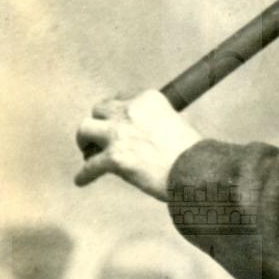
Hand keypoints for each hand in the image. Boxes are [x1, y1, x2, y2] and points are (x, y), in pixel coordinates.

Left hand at [74, 90, 201, 197]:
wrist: (196, 174)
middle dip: (99, 122)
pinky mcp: (114, 158)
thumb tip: (150, 134)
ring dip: (84, 140)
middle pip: (99, 109)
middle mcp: (130, 111)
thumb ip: (159, 123)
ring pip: (85, 129)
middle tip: (100, 135)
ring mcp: (119, 134)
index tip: (116, 120)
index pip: (120, 98)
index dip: (116, 111)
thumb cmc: (195, 155)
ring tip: (87, 150)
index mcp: (148, 100)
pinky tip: (81, 180)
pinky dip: (85, 175)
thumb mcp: (179, 125)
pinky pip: (90, 166)